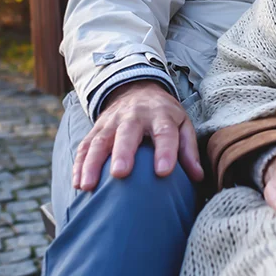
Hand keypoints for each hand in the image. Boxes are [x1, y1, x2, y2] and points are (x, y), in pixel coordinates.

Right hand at [72, 80, 203, 190]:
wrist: (138, 89)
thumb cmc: (164, 115)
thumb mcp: (182, 124)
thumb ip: (188, 149)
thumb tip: (198, 177)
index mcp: (161, 115)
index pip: (165, 132)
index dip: (165, 151)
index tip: (163, 172)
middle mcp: (135, 116)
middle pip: (127, 133)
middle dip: (123, 152)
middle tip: (120, 174)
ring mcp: (112, 121)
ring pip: (100, 140)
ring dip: (92, 163)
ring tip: (88, 185)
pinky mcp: (96, 128)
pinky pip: (85, 145)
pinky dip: (79, 164)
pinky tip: (78, 183)